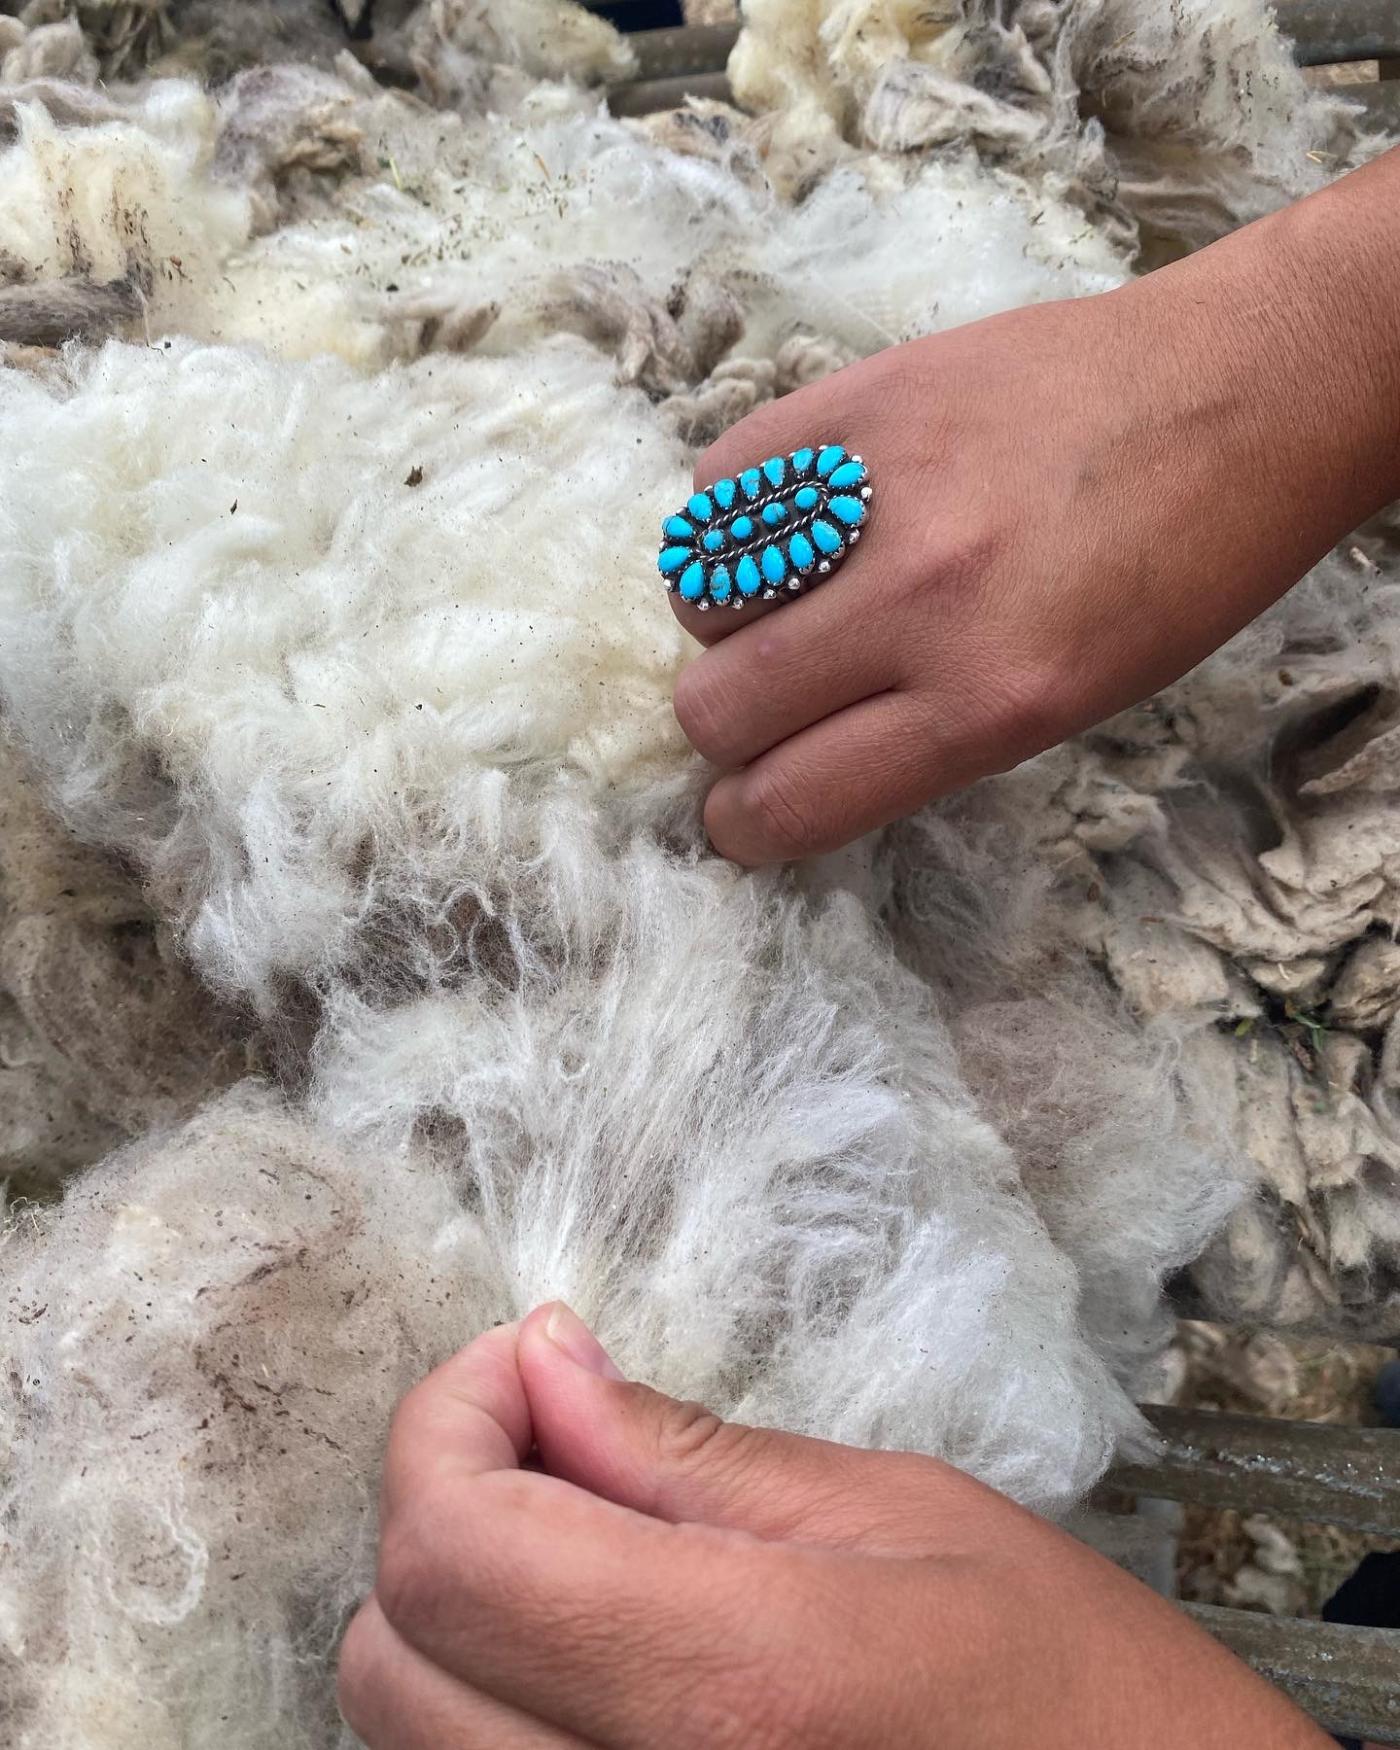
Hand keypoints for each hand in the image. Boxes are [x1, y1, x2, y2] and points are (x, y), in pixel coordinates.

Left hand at [339, 1304, 1329, 1747]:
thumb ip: (692, 1453)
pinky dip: (491, 1708)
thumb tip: (546, 1364)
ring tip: (593, 1545)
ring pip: (408, 1740)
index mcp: (735, 1683)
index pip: (455, 1547)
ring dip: (462, 1615)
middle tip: (557, 1440)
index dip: (450, 1422)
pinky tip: (595, 1652)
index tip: (522, 1368)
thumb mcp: (904, 1520)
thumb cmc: (1076, 1697)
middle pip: (390, 1656)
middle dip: (448, 1508)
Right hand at [670, 148, 1399, 862]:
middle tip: (769, 703)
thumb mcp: (1074, 702)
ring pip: (697, 594)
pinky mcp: (861, 393)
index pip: (790, 799)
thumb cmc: (1179, 567)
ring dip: (727, 617)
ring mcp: (880, 487)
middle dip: (728, 726)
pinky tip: (787, 516)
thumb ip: (925, 738)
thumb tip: (795, 763)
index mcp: (989, 700)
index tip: (746, 812)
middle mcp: (922, 600)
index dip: (746, 823)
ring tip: (788, 594)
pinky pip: (719, 479)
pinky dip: (731, 515)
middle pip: (717, 705)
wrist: (1245, 388)